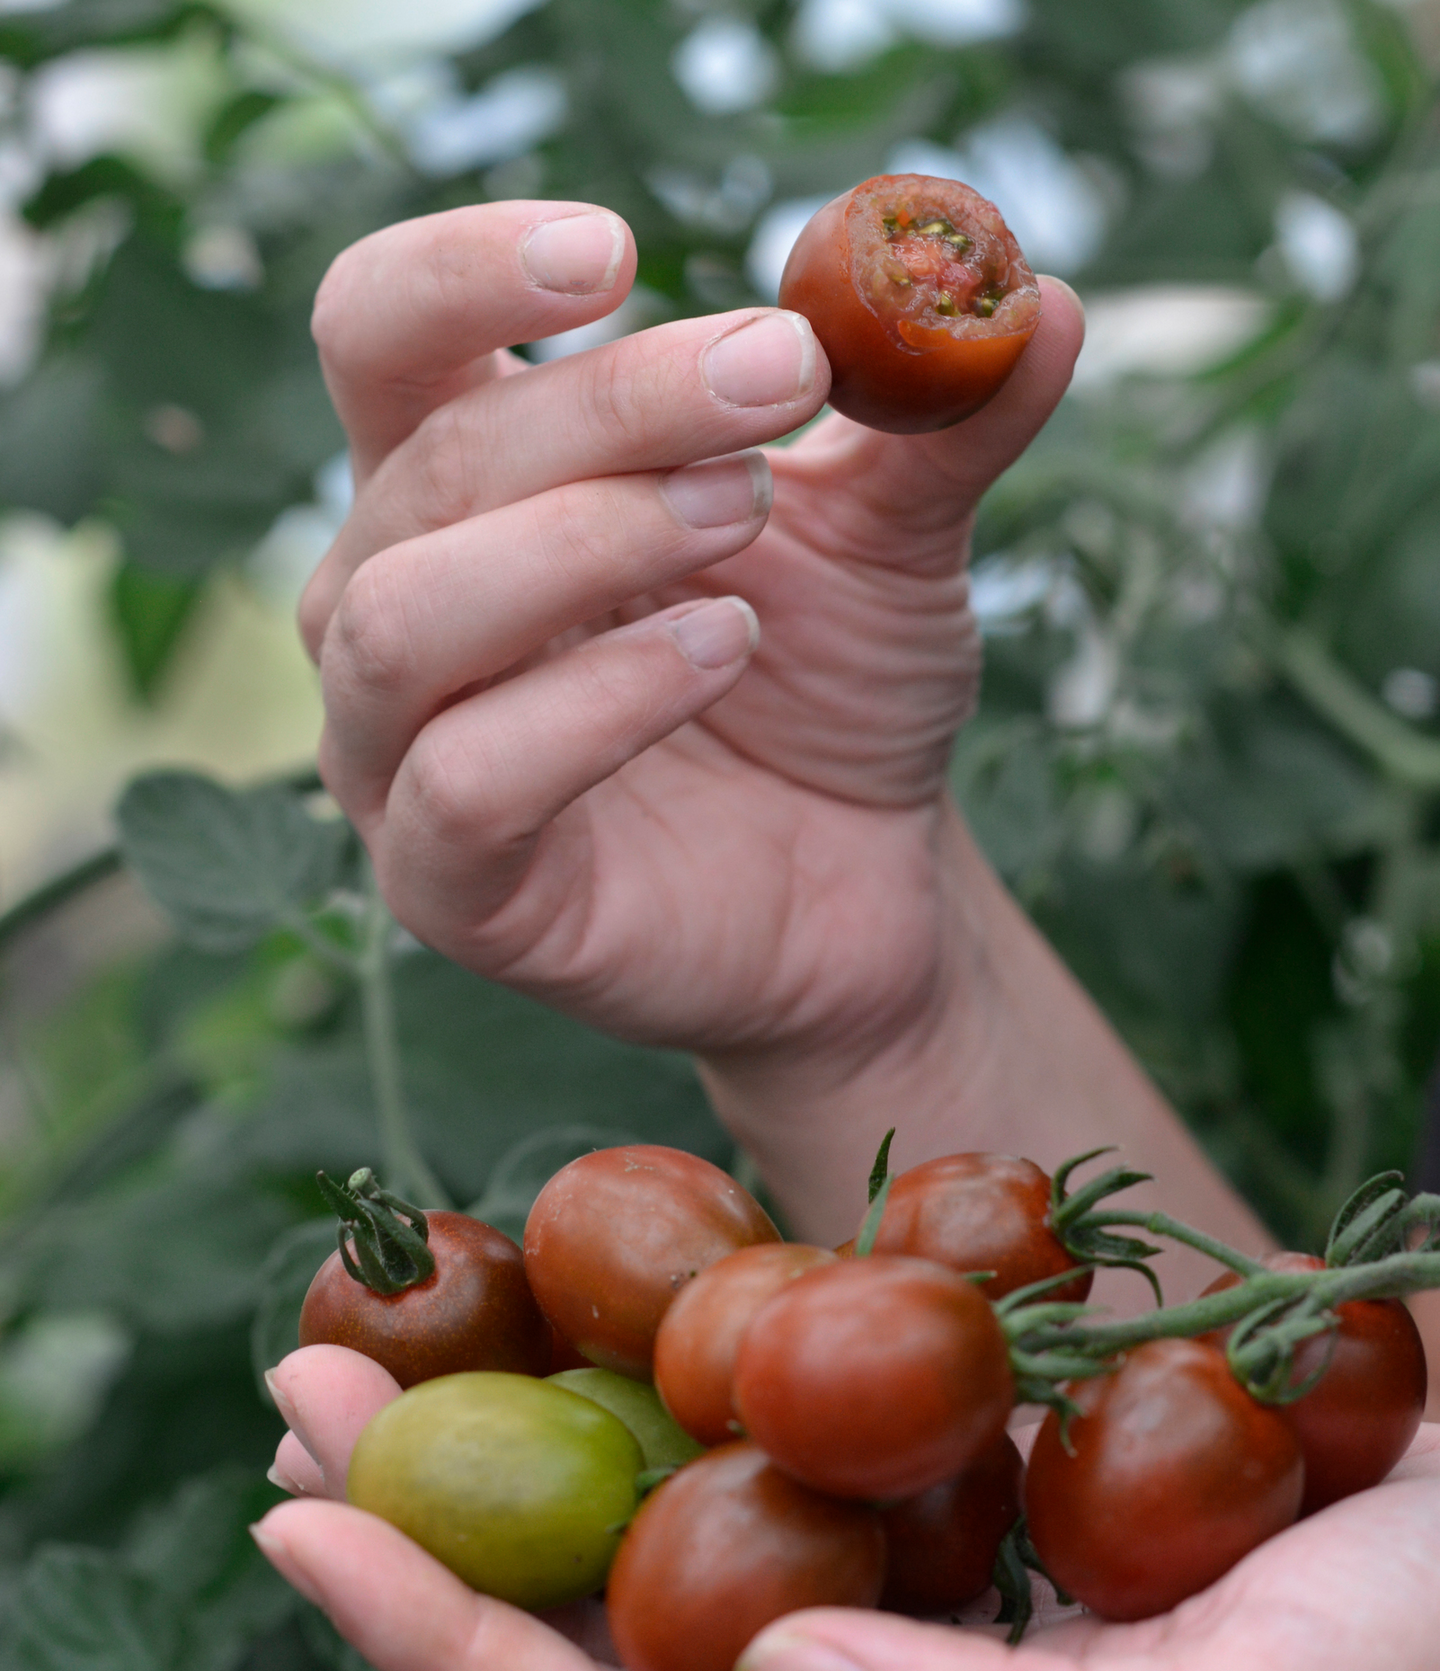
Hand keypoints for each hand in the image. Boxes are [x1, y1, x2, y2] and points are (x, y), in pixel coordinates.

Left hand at [260, 1344, 1439, 1670]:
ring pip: (670, 1497)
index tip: (299, 1518)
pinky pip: (776, 1410)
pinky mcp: (961, 1468)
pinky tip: (617, 1272)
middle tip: (302, 1377)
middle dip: (436, 1509)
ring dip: (534, 1410)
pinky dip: (678, 1343)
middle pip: (600, 1606)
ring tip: (403, 1315)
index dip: (442, 1640)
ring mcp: (910, 1563)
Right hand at [302, 201, 1083, 1084]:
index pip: (380, 334)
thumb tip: (1034, 294)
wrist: (864, 880)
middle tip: (780, 380)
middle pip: (433, 460)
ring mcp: (400, 755)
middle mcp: (394, 603)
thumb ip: (940, 419)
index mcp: (462, 485)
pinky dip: (593, 704)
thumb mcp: (893, 536)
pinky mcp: (450, 890)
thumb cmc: (834, 691)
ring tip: (742, 531)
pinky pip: (468, 780)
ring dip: (582, 543)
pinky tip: (718, 654)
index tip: (616, 252)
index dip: (463, 272)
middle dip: (615, 407)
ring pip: (408, 616)